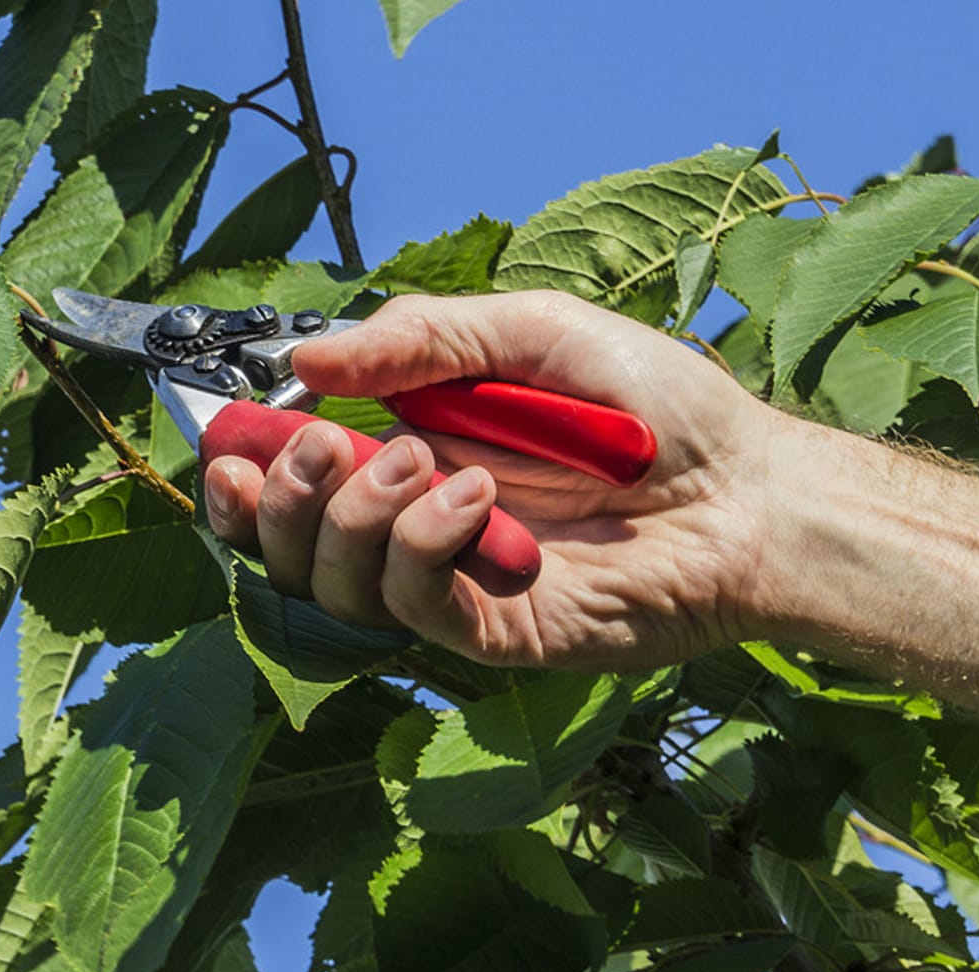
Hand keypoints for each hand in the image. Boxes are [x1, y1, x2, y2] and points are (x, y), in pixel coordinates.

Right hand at [203, 290, 794, 669]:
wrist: (753, 491)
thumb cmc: (657, 410)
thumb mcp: (530, 333)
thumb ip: (420, 340)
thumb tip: (307, 357)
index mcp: (414, 458)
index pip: (297, 490)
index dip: (244, 480)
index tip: (225, 448)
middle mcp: (419, 530)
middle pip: (295, 550)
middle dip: (281, 503)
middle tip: (318, 448)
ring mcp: (455, 587)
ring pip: (340, 586)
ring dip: (353, 518)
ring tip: (416, 461)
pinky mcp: (495, 631)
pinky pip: (415, 607)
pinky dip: (420, 547)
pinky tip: (473, 499)